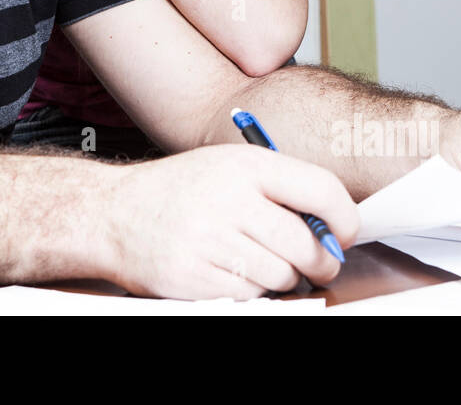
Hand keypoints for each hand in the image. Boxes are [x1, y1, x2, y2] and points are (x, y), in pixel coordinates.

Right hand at [101, 145, 358, 298]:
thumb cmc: (180, 190)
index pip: (321, 190)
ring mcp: (209, 238)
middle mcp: (229, 198)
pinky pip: (249, 294)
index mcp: (246, 165)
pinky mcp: (194, 275)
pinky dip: (248, 290)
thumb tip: (333, 228)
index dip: (345, 219)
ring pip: (281, 275)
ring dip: (280, 277)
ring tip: (257, 260)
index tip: (345, 234)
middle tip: (316, 264)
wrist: (114, 212)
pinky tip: (229, 270)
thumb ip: (280, 189)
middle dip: (319, 262)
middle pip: (306, 245)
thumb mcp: (229, 168)